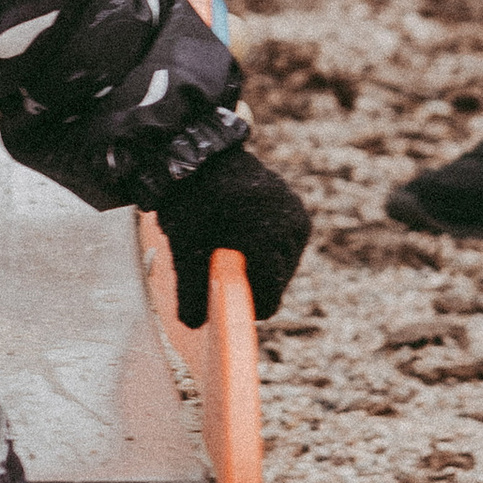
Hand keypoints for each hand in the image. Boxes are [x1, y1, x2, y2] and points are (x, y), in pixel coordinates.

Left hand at [155, 142, 310, 328]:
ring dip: (259, 265)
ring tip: (230, 243)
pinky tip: (243, 232)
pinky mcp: (297, 209)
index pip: (269, 295)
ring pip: (282, 265)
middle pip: (277, 282)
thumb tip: (193, 325)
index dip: (246, 305)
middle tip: (221, 264)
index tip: (227, 301)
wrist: (200, 158)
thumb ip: (190, 291)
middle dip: (250, 282)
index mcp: (265, 236)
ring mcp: (297, 215)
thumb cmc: (190, 204)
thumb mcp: (185, 249)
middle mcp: (289, 224)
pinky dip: (266, 248)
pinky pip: (286, 247)